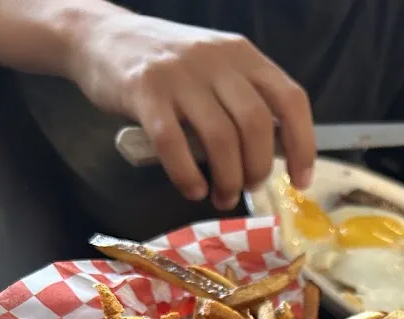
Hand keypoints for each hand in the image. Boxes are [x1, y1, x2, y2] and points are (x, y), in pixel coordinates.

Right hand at [68, 9, 314, 208]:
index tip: (300, 181)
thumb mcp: (216, 71)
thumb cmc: (168, 67)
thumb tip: (273, 158)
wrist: (100, 36)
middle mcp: (216, 60)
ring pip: (220, 139)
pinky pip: (174, 145)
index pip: (290, 100)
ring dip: (227, 179)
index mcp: (243, 55)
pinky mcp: (145, 92)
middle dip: (258, 169)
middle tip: (246, 188)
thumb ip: (244, 102)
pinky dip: (188, 176)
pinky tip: (193, 189)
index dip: (302, 145)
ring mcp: (180, 74)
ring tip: (221, 196)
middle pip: (256, 125)